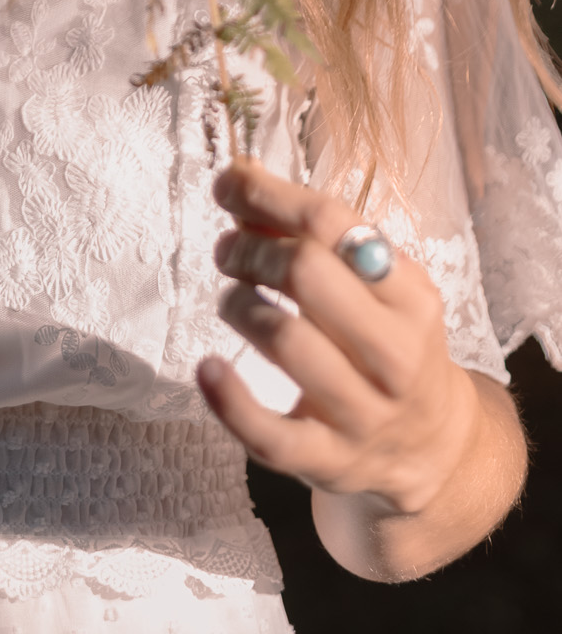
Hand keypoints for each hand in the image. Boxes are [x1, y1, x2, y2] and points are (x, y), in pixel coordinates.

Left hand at [197, 157, 478, 520]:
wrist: (433, 446)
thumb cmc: (387, 342)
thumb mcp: (375, 287)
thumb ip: (312, 236)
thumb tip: (241, 178)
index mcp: (409, 297)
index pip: (332, 224)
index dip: (269, 194)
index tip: (229, 183)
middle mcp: (395, 353)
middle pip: (306, 275)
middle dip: (250, 250)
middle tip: (227, 250)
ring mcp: (364, 413)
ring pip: (286, 342)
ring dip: (239, 305)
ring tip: (231, 298)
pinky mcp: (331, 461)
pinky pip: (272, 436)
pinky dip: (230, 401)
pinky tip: (207, 368)